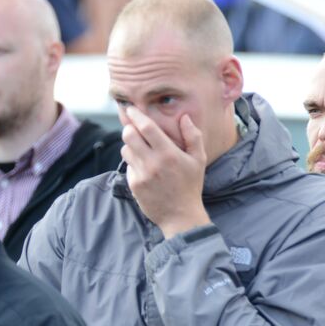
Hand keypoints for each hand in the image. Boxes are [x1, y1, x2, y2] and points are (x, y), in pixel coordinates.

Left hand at [121, 106, 210, 237]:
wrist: (181, 216)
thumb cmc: (191, 186)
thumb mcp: (199, 160)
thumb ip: (193, 137)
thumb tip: (185, 117)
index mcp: (169, 154)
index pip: (146, 127)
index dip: (136, 115)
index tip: (132, 109)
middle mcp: (153, 163)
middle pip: (129, 135)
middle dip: (129, 128)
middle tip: (135, 129)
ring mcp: (141, 174)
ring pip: (125, 150)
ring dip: (131, 146)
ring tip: (143, 151)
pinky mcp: (134, 184)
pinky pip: (128, 166)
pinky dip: (134, 164)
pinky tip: (146, 170)